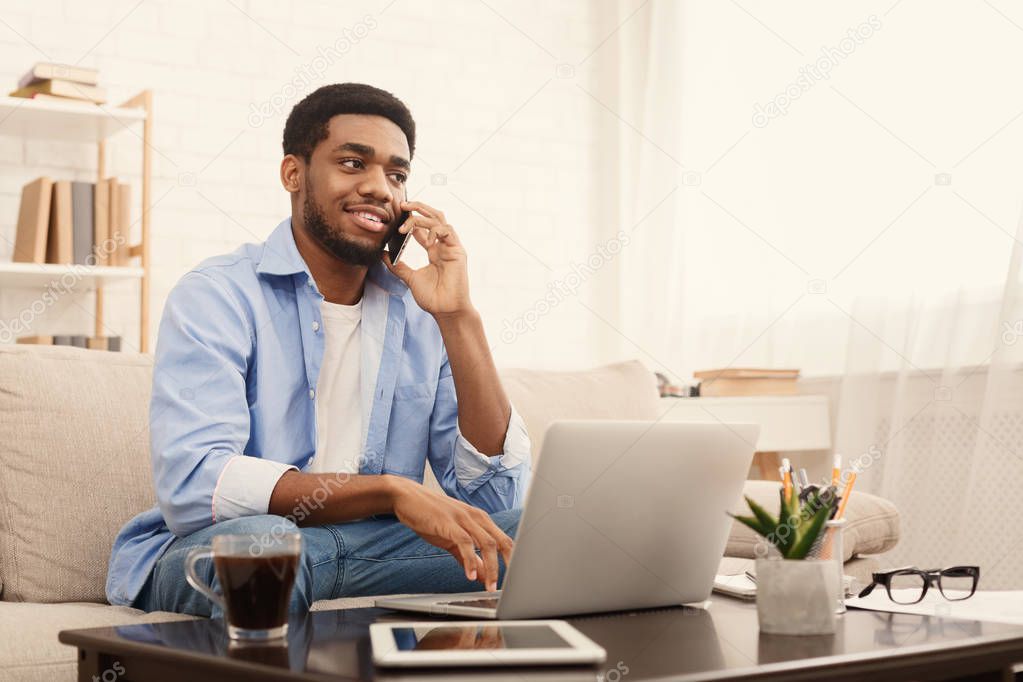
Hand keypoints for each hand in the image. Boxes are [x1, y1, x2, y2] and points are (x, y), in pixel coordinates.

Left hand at [383, 201, 473, 318]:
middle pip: (434, 217)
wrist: (445, 311)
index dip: (412, 218)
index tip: (397, 214)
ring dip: (423, 217)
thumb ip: (397, 266)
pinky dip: (435, 231)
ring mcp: (451, 247)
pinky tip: (425, 240)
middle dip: (419, 208)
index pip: (424, 227)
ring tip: (407, 222)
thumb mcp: (410, 278)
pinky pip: (448, 231)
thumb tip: (382, 254)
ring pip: (439, 220)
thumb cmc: (432, 298)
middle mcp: (443, 246)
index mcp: (434, 251)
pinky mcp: (458, 252)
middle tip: (403, 205)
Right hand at [388, 477, 512, 591]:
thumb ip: (467, 557)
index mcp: (480, 519)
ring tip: (490, 587)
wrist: (407, 497)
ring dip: (491, 568)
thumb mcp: (452, 538)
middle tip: (508, 587)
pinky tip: (469, 576)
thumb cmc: (430, 516)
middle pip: (501, 542)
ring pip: (486, 544)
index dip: (512, 560)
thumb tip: (481, 575)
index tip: (514, 579)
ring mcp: (463, 518)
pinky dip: (469, 560)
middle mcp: (476, 517)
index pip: (504, 540)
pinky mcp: (448, 523)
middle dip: (508, 566)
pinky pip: (465, 543)